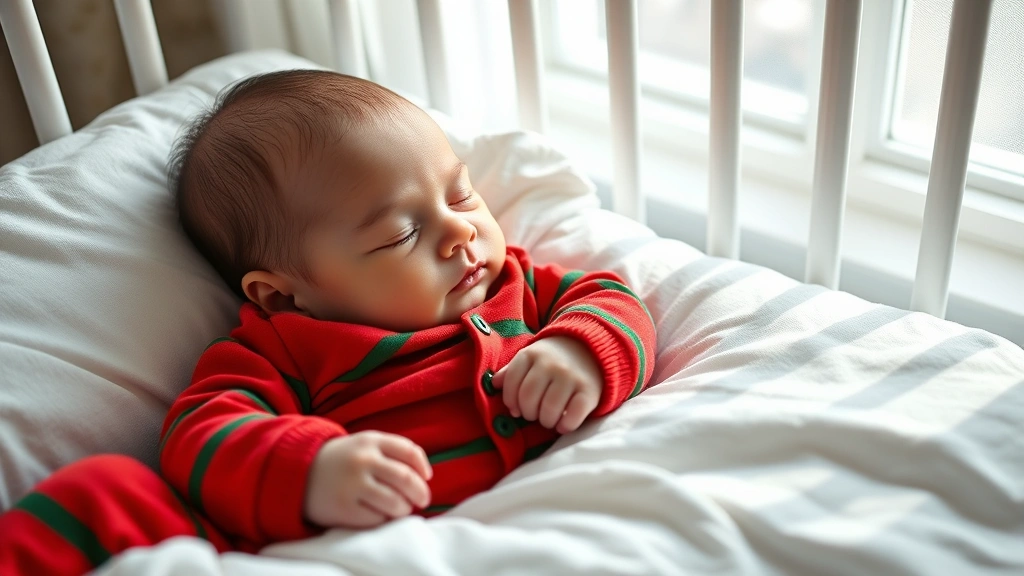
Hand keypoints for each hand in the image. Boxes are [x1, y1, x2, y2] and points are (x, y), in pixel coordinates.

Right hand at [304, 431, 431, 528]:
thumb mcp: (365, 444)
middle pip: (406, 479)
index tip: (427, 478)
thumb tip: (425, 475)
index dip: (423, 467)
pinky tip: (379, 514)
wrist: (299, 471)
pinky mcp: (344, 508)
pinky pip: (376, 519)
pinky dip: (384, 519)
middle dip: (420, 493)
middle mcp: (362, 460)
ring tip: (401, 509)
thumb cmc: (343, 459)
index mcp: (371, 440)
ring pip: (395, 503)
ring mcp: (352, 485)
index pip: (409, 452)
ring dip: (404, 509)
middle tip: (423, 500)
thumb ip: (394, 451)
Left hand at [492, 336, 602, 433]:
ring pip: (549, 409)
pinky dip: (565, 426)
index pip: (512, 382)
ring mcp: (571, 378)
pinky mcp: (589, 392)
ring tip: (548, 419)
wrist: (591, 349)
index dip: (510, 401)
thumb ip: (512, 371)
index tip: (516, 409)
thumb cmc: (553, 359)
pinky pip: (573, 416)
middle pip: (529, 398)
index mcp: (532, 355)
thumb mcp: (531, 358)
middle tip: (534, 415)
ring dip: (546, 421)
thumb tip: (494, 384)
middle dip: (528, 413)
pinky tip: (562, 424)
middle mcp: (551, 364)